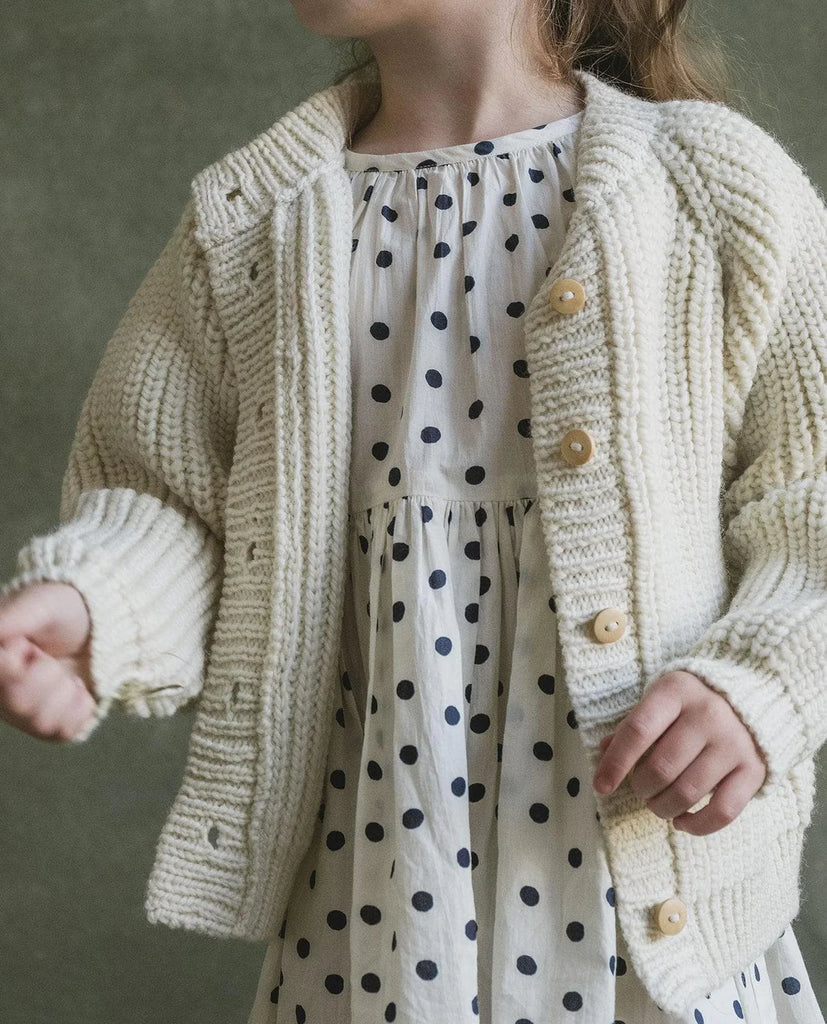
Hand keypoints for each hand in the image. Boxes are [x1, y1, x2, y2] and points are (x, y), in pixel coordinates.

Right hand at [0, 581, 95, 741]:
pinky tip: (75, 686)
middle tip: (49, 657)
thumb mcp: (43, 605)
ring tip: (64, 671)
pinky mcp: (48, 727)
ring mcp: (22, 714)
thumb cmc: (64, 611)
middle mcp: (0, 693)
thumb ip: (15, 617)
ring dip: (66, 690)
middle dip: (48, 674)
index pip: (3, 677)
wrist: (96, 628)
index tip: (29, 646)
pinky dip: (80, 706)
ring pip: (43, 722)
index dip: (23, 665)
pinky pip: (65, 730)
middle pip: (19, 704)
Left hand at [592, 670, 767, 835]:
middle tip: (641, 789)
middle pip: (661, 767)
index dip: (615, 763)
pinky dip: (697, 825)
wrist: (754, 695)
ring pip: (687, 792)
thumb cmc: (692, 702)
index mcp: (676, 691)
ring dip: (663, 807)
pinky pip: (723, 811)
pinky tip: (682, 821)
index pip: (638, 731)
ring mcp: (734, 743)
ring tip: (657, 804)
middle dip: (641, 788)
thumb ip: (634, 725)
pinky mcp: (754, 770)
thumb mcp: (661, 700)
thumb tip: (604, 752)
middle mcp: (708, 714)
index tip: (600, 786)